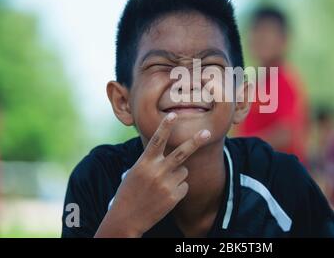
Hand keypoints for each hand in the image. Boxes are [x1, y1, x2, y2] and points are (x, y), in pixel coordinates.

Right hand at [95, 112, 210, 236]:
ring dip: (177, 175)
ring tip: (162, 185)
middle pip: (181, 153)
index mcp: (144, 163)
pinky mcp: (173, 198)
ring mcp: (166, 185)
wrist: (126, 219)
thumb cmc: (131, 191)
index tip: (173, 114)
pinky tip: (164, 196)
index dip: (165, 127)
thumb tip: (177, 154)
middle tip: (208, 132)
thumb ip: (153, 161)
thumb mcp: (137, 171)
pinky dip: (178, 189)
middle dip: (195, 142)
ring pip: (184, 171)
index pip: (156, 141)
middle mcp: (156, 172)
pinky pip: (185, 186)